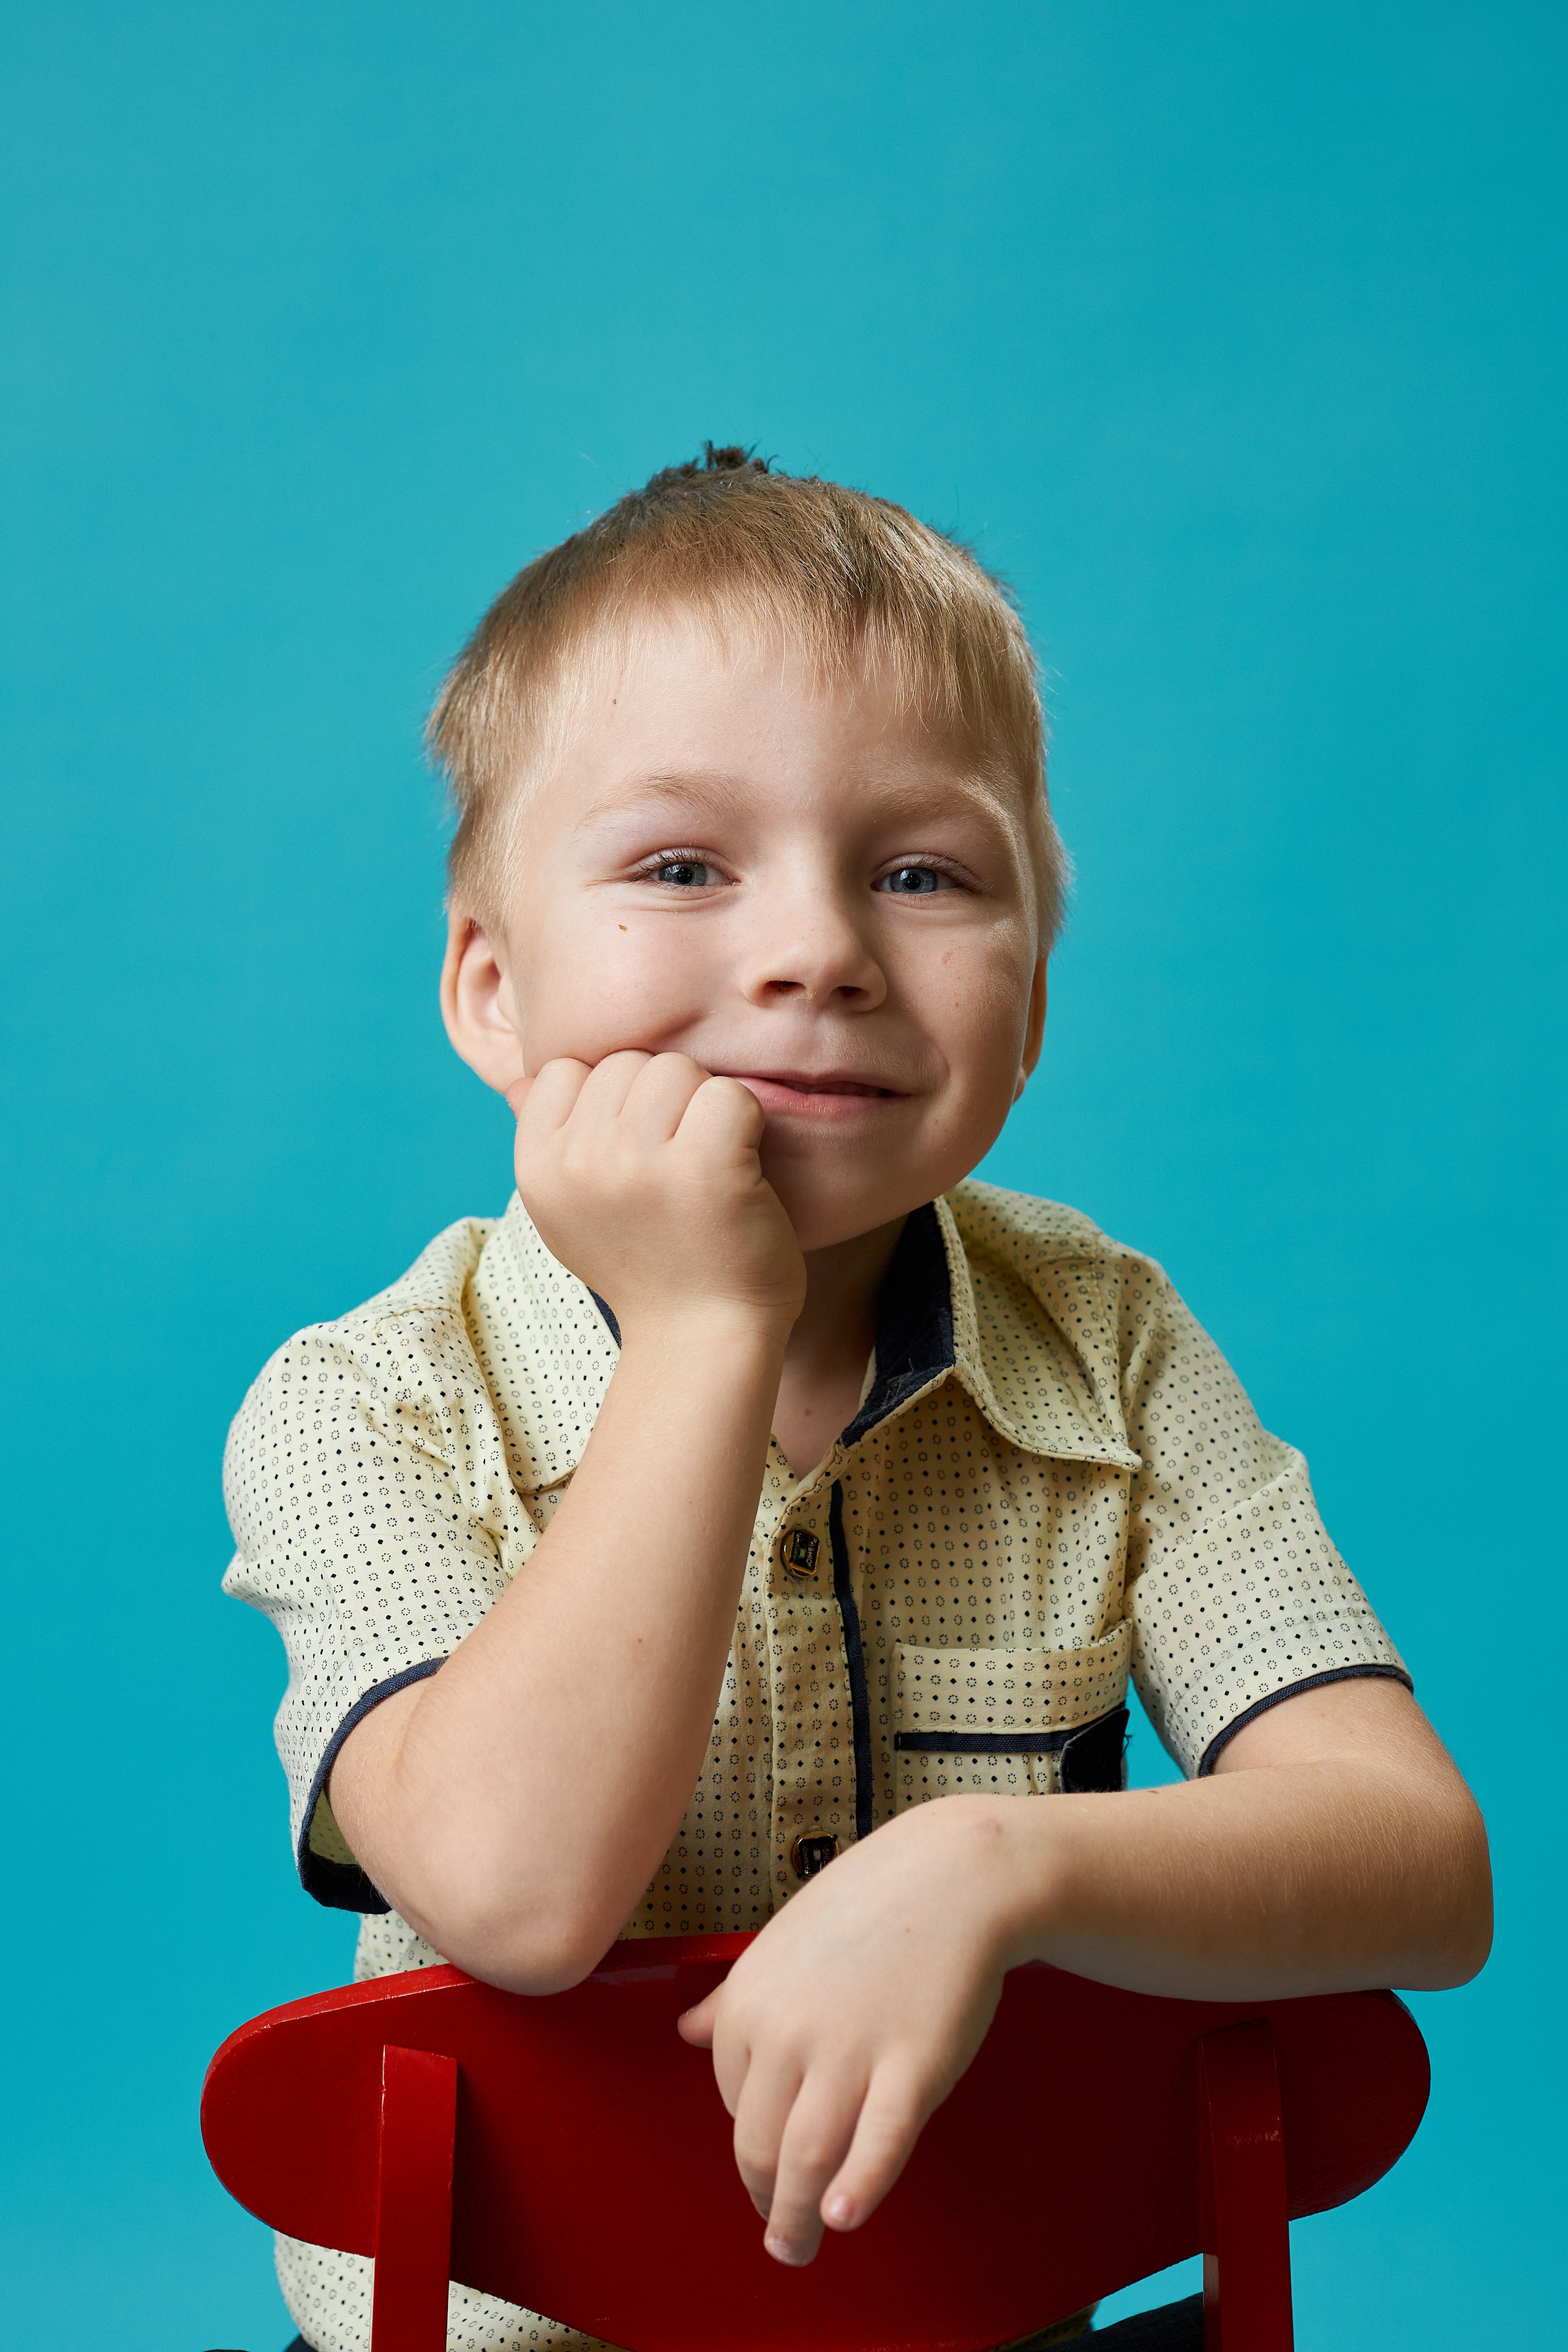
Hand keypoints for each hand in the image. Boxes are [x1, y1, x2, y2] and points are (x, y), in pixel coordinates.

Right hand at [512, 1051, 805, 1335]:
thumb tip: (517, 1079)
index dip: (611, 1101)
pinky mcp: (705, 1168)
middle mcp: (578, 1162)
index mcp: (537, 1167)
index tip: (635, 1158)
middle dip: (662, 1103)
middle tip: (677, 1171)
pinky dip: (747, 1125)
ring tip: (705, 1173)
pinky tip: (740, 1176)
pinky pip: (730, 1095)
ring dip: (704, 1110)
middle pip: (628, 1063)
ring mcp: (639, 1164)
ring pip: (678, 1070)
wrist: (701, 1341)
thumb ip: (550, 1140)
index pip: (567, 1069)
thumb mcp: (571, 1210)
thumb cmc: (647, 1268)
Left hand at [677, 1798, 1026, 2264]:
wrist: (954, 1874)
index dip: (753, 2141)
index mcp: (751, 2000)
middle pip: (760, 2143)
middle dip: (766, 2201)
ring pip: (807, 2156)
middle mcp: (789, 2030)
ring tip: (799, 2248)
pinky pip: (878, 2140)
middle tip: (779, 2234)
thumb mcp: (784, 1940)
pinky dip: (857, 2186)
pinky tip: (842, 2216)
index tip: (770, 2164)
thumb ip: (732, 1994)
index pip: (734, 2102)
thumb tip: (685, 2032)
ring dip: (796, 2219)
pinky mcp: (914, 2065)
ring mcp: (852, 2050)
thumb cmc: (873, 1904)